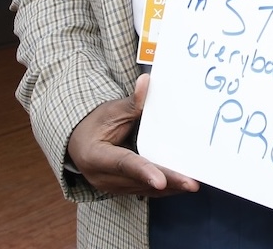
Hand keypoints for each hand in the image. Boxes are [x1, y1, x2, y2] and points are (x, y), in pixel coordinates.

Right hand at [65, 73, 198, 196]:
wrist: (79, 141)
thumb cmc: (95, 123)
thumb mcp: (111, 111)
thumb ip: (132, 102)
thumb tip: (146, 82)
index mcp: (95, 156)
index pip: (124, 164)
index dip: (144, 171)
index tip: (161, 181)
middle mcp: (102, 177)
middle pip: (139, 180)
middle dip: (168, 182)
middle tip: (192, 184)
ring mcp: (111, 187)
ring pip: (144, 189)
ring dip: (170, 187)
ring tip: (193, 183)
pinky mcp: (122, 189)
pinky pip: (145, 190)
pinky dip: (165, 188)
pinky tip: (183, 184)